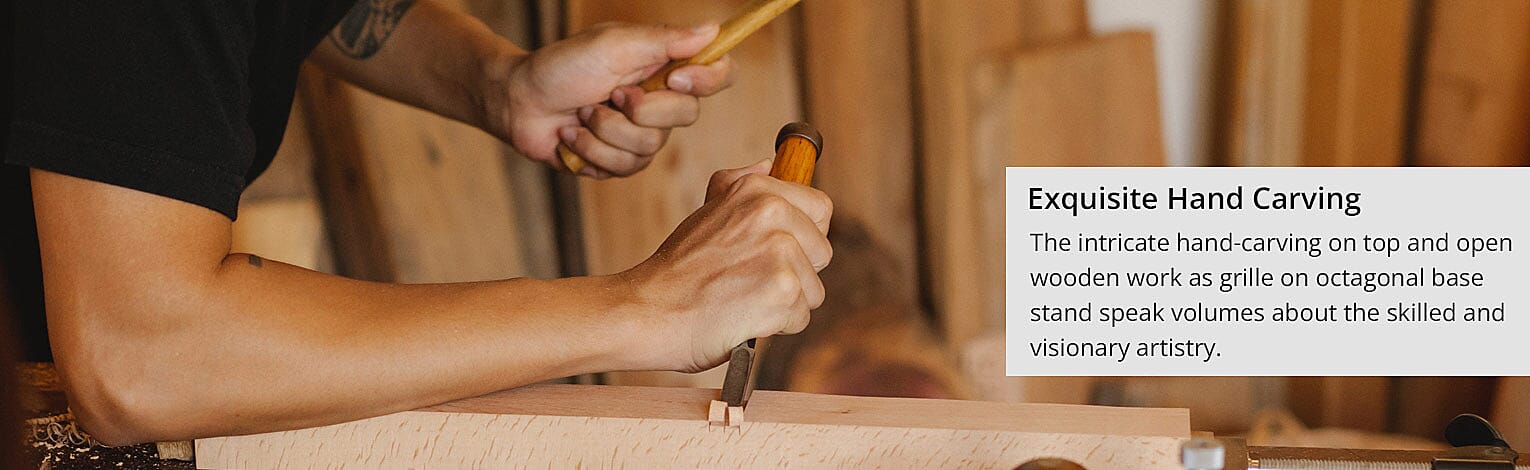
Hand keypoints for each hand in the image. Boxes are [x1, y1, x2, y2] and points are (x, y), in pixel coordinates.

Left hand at [487, 23, 736, 177]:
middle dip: (641, 110)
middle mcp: (659, 101)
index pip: (718, 73)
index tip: (676, 78)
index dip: (707, 79)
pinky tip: (573, 135)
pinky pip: (624, 168)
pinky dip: (591, 150)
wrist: (518, 102)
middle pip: (688, 116)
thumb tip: (712, 31)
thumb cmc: (561, 66)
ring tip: (581, 114)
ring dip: (606, 130)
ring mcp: (640, 134)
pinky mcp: (618, 162)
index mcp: (663, 66)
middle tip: (610, 95)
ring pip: (651, 148)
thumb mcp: (613, 44)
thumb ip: (665, 40)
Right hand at [620, 160, 832, 371]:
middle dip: (796, 273)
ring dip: (785, 302)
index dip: (804, 235)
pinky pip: (801, 317)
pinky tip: (744, 316)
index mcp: (759, 190)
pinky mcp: (783, 291)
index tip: (774, 251)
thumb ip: (741, 183)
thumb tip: (769, 164)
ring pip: (813, 289)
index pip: (821, 209)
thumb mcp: (708, 210)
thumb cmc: (678, 269)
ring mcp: (780, 252)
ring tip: (744, 298)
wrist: (649, 310)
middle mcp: (773, 213)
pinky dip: (776, 326)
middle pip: (822, 253)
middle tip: (750, 279)